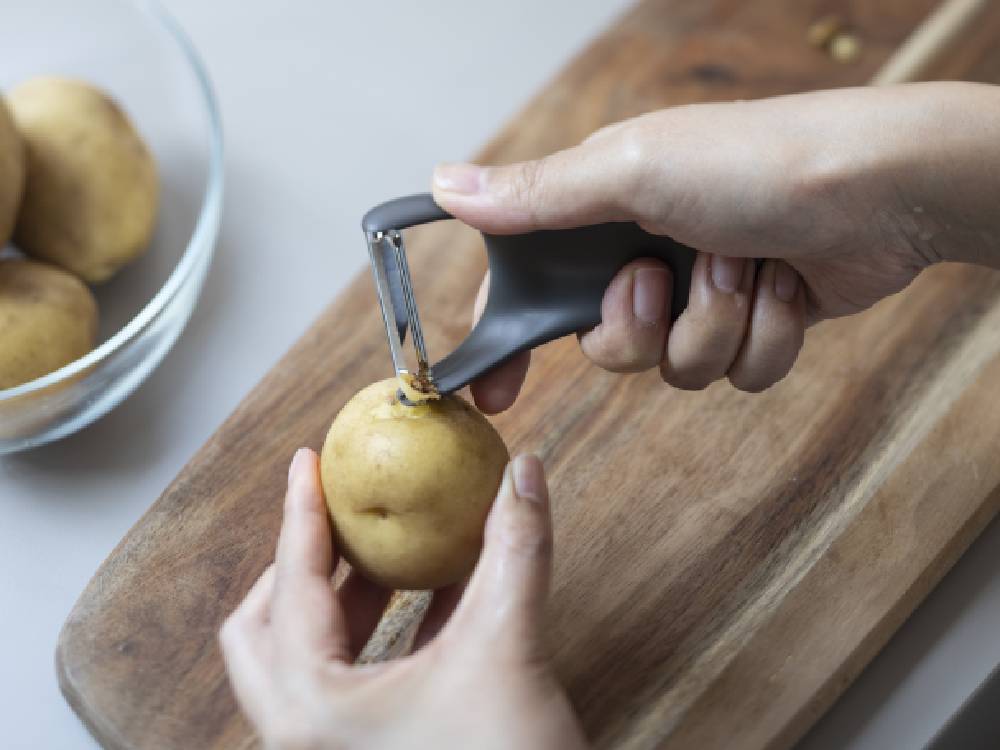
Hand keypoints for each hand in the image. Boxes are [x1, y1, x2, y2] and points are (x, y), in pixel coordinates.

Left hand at [220, 448, 586, 749]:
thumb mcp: (509, 649)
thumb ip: (514, 551)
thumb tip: (522, 474)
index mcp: (314, 707)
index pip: (292, 583)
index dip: (300, 513)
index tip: (306, 462)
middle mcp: (306, 734)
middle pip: (265, 627)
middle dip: (299, 563)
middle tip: (335, 515)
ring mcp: (334, 749)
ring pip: (306, 657)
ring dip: (342, 597)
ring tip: (383, 550)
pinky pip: (351, 679)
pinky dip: (378, 631)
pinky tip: (431, 595)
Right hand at [433, 82, 999, 411]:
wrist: (882, 189)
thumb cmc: (757, 162)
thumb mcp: (630, 170)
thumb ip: (537, 194)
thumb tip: (447, 185)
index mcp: (604, 212)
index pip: (532, 287)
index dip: (510, 341)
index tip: (494, 393)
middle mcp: (650, 253)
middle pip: (607, 345)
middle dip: (641, 329)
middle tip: (662, 278)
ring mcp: (706, 291)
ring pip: (679, 368)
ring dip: (716, 326)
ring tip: (746, 266)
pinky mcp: (756, 320)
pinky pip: (739, 373)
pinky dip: (764, 336)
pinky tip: (786, 285)